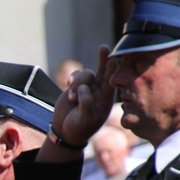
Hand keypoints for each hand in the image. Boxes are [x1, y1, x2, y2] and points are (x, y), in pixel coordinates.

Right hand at [42, 45, 117, 160]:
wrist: (65, 132)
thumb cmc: (78, 128)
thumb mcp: (84, 119)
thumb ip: (86, 103)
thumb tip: (84, 88)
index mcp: (105, 99)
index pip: (111, 81)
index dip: (113, 70)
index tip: (114, 59)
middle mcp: (98, 92)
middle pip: (103, 71)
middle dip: (103, 59)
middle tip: (104, 48)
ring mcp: (86, 88)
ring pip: (85, 74)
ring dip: (77, 83)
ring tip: (72, 98)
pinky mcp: (74, 87)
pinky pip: (75, 76)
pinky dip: (71, 81)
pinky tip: (68, 91)